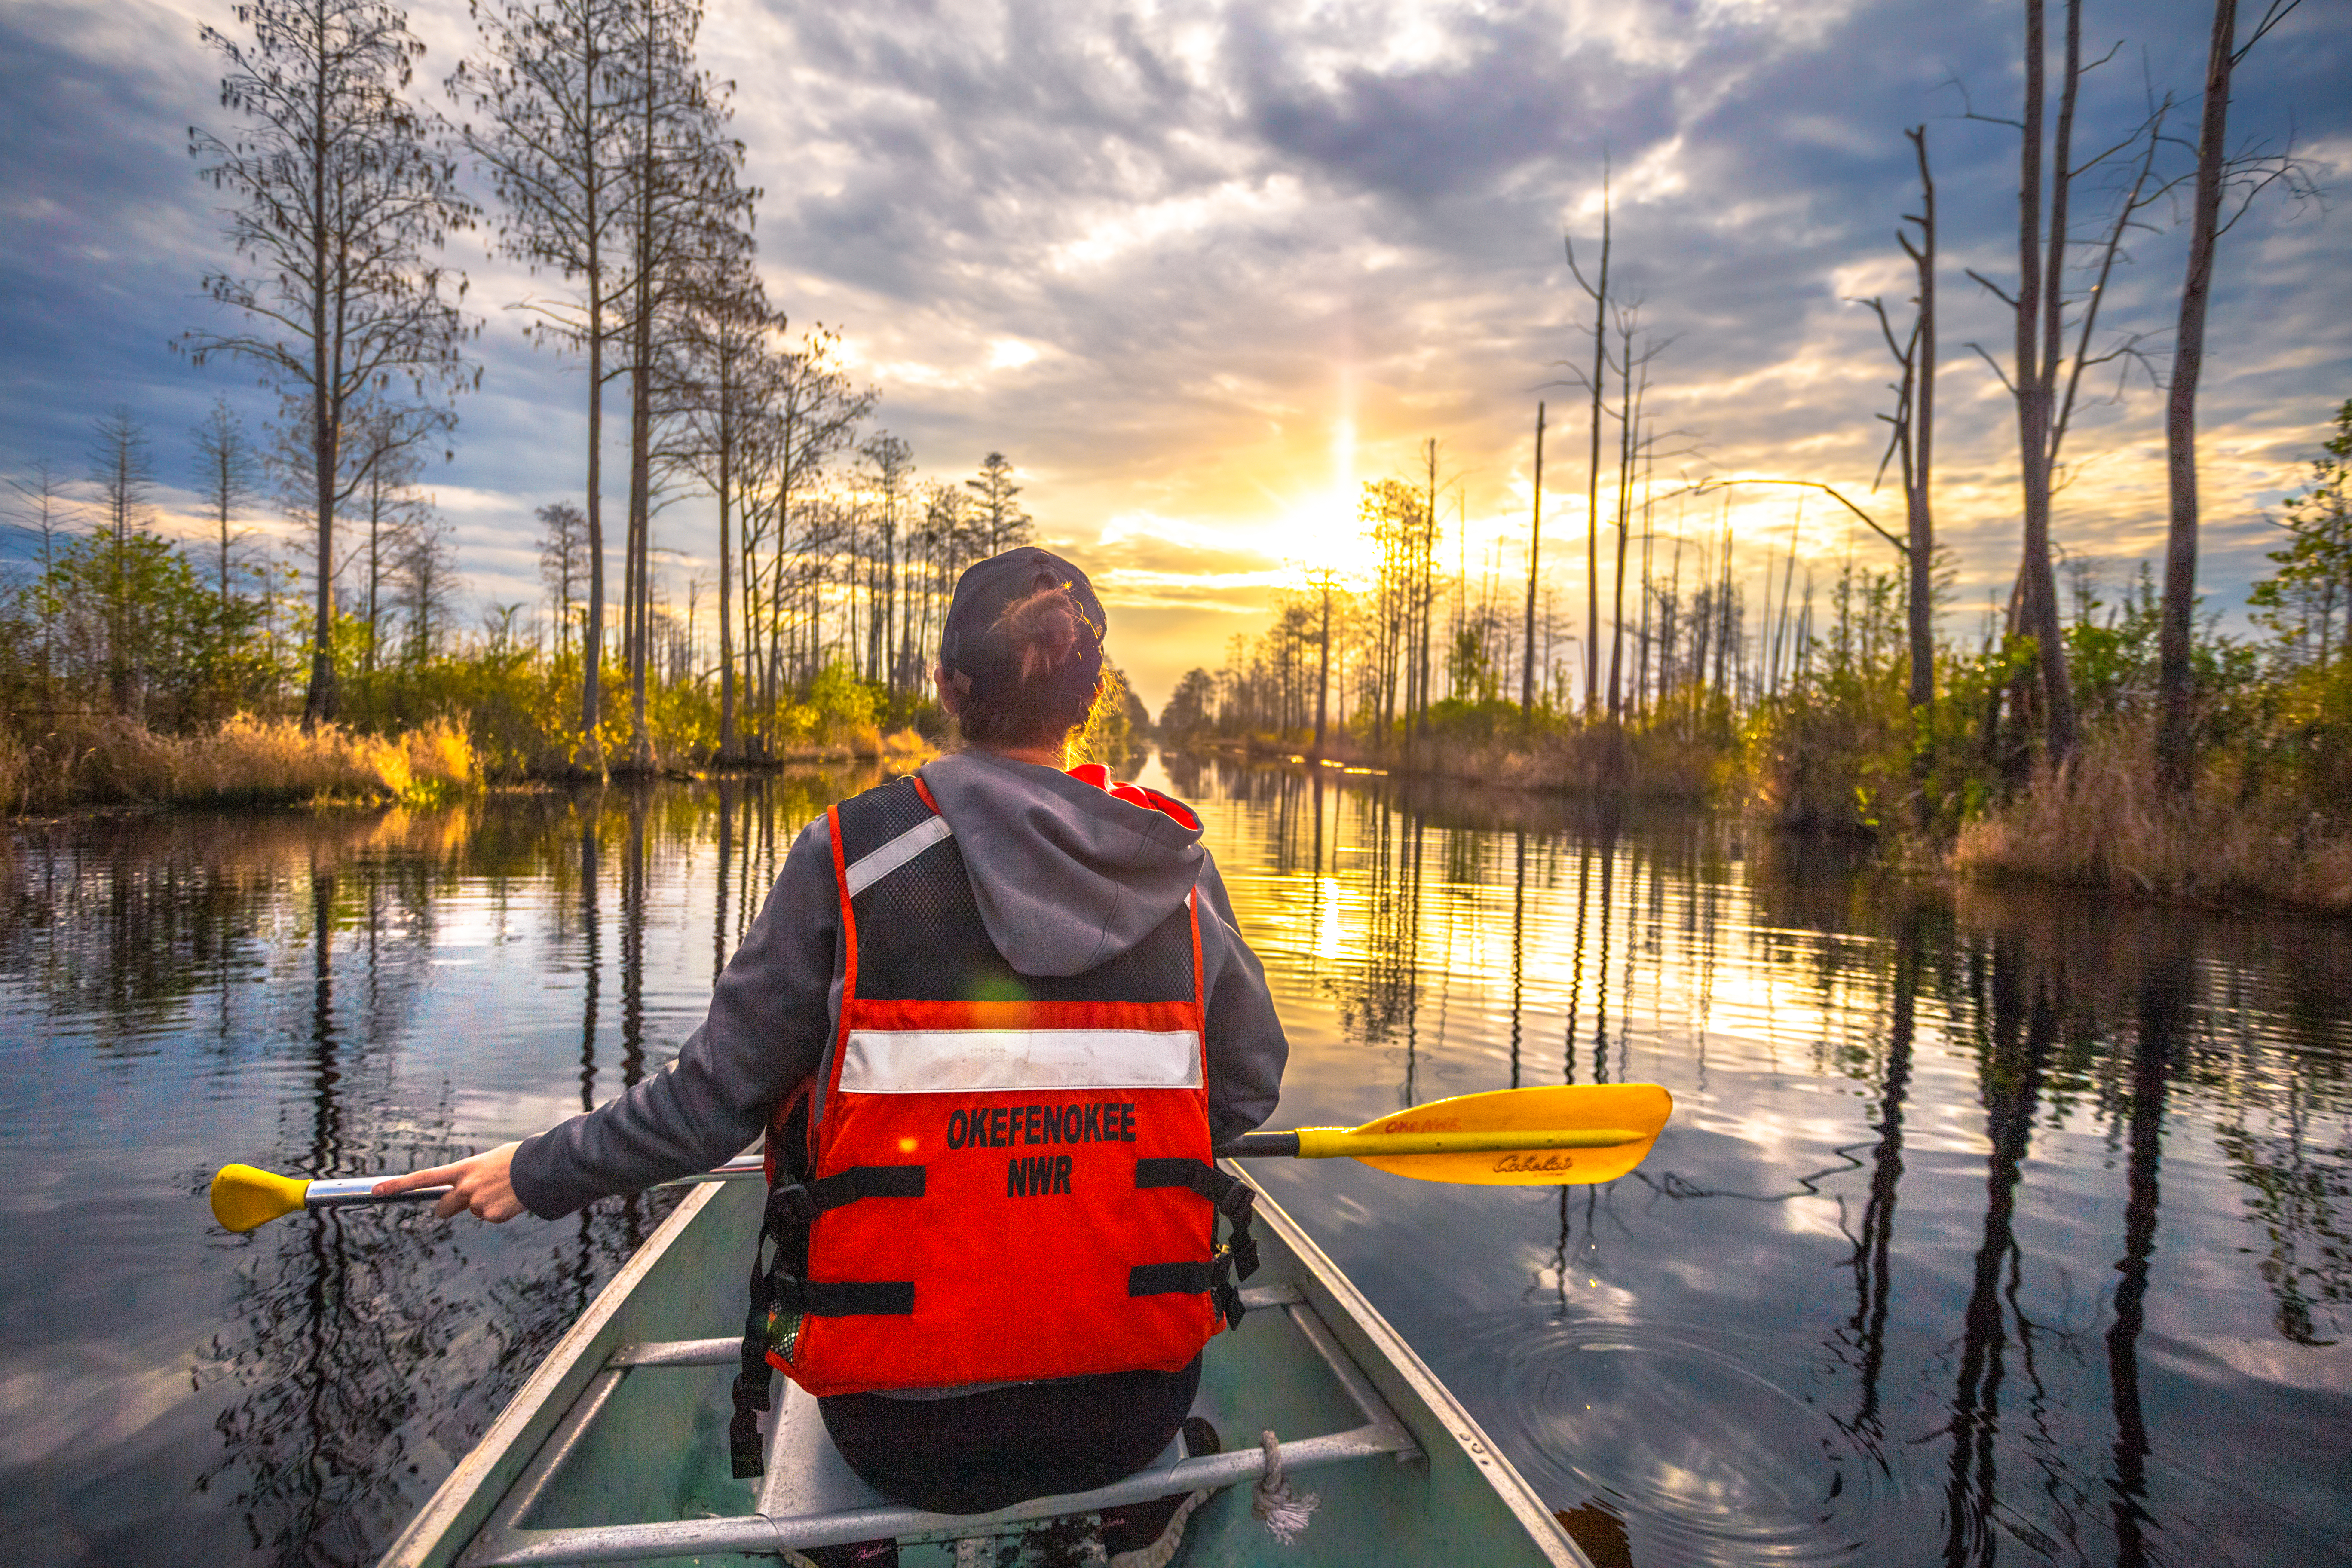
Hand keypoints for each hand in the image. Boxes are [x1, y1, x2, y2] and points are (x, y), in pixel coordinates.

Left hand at [375, 1142, 524, 1221]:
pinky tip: (513, 1199)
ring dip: (486, 1204)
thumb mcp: (490, 1161)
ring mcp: (477, 1204)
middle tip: (467, 1199)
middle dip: (449, 1208)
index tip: (375, 1190)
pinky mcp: (491, 1216)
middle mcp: (465, 1187)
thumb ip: (474, 1175)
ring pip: (474, 1211)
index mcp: (463, 1169)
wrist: (542, 1168)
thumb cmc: (519, 1159)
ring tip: (507, 1190)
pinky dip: (501, 1211)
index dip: (397, 1185)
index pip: (423, 1177)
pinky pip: (491, 1217)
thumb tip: (470, 1196)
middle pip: (443, 1208)